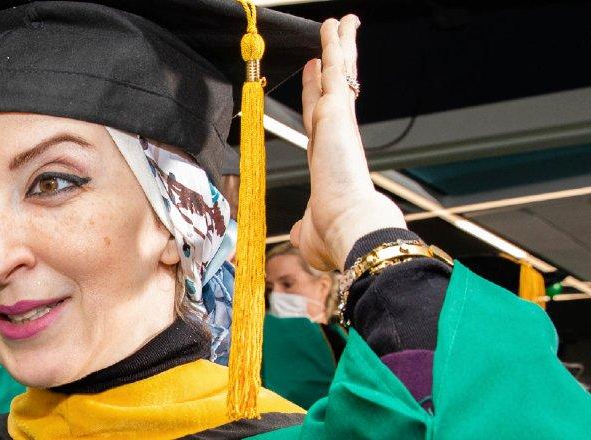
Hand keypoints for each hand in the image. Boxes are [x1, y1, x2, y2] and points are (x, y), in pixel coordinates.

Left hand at [291, 16, 406, 270]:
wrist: (352, 231)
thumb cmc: (335, 238)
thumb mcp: (309, 232)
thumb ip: (303, 227)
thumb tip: (299, 232)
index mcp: (328, 161)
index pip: (319, 119)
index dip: (317, 95)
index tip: (316, 73)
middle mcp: (335, 138)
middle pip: (333, 90)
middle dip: (334, 62)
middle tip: (336, 35)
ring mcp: (339, 125)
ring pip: (339, 75)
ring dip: (338, 46)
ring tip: (340, 21)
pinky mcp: (338, 115)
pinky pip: (336, 73)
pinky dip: (335, 48)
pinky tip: (335, 27)